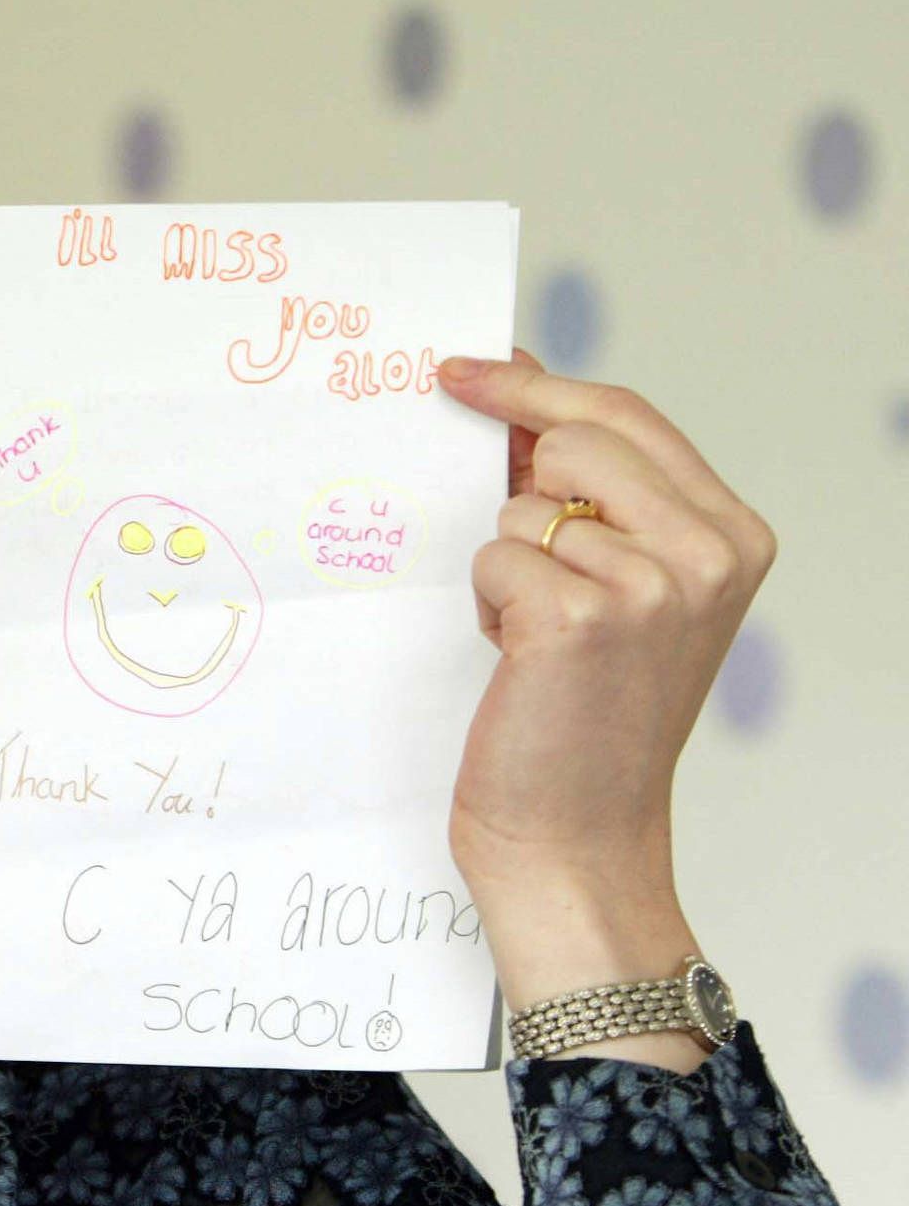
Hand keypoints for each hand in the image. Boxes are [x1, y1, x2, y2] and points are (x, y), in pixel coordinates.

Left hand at [436, 350, 777, 898]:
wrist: (575, 837)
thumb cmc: (584, 716)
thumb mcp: (624, 591)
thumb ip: (595, 499)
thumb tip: (516, 397)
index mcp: (733, 536)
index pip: (629, 414)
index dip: (541, 386)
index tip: (472, 369)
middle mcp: (709, 553)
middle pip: (578, 436)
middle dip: (517, 474)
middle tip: (502, 533)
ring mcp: (651, 584)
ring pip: (525, 504)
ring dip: (507, 567)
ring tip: (535, 636)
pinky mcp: (582, 618)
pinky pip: (494, 557)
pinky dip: (486, 606)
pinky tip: (519, 660)